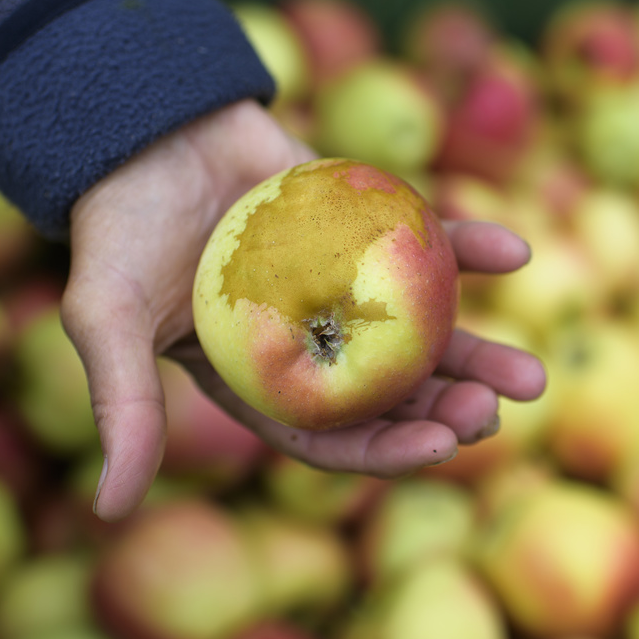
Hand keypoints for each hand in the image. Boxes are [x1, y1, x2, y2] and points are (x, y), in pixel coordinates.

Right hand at [62, 99, 545, 520]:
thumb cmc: (119, 226)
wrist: (144, 127)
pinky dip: (471, 246)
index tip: (440, 447)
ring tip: (532, 376)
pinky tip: (516, 251)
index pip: (332, 435)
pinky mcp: (365, 227)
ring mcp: (345, 287)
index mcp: (260, 380)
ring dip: (478, 352)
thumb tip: (108, 511)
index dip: (385, 449)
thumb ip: (122, 407)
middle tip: (492, 414)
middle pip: (390, 393)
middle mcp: (313, 344)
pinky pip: (426, 243)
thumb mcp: (107, 317)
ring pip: (422, 331)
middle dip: (445, 412)